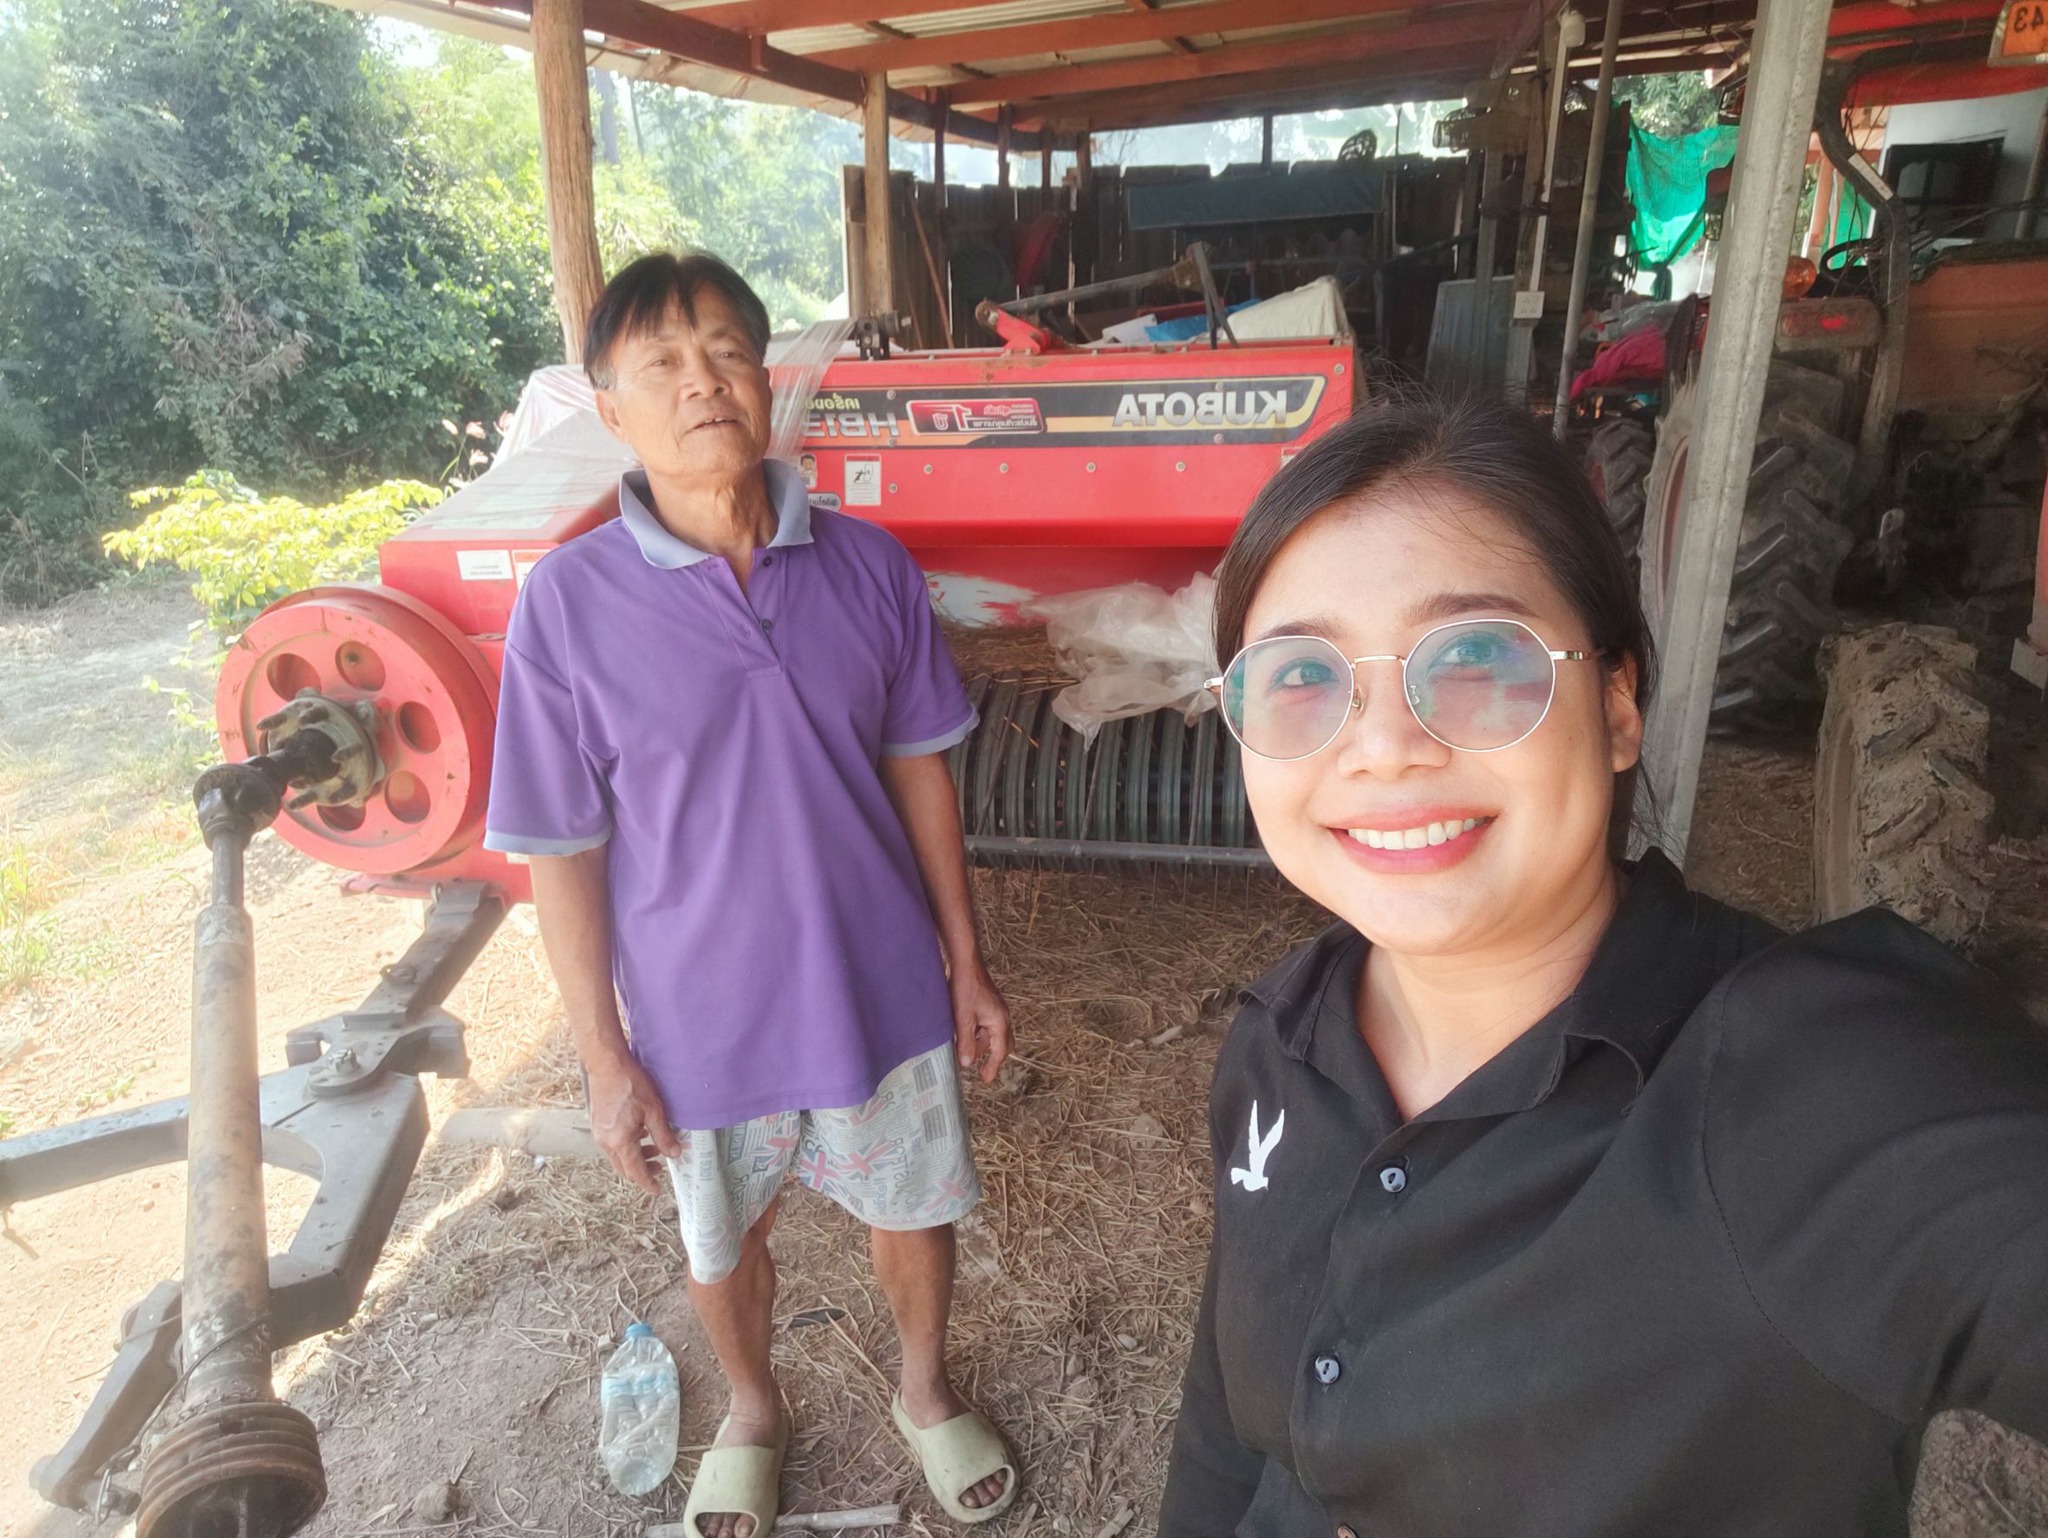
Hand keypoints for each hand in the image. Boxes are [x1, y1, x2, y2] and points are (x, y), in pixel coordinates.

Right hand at [585, 1052, 682, 1194]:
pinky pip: (612, 1144)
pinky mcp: (597, 1124)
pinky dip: (627, 1146)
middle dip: (642, 1171)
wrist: (606, 1064)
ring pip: (618, 1156)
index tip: (657, 1190)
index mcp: (619, 1141)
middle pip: (624, 1167)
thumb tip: (674, 1154)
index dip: (647, 1182)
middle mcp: (605, 1141)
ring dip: (635, 1157)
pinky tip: (639, 1133)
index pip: (635, 1171)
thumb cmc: (631, 1084)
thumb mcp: (653, 1110)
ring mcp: (598, 1133)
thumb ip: (663, 1135)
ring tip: (654, 1148)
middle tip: (660, 1168)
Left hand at [950, 961, 1011, 1083]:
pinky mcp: (987, 1003)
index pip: (1001, 1051)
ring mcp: (995, 1008)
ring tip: (968, 1054)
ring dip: (983, 1045)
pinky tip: (965, 1035)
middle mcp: (1002, 1016)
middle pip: (1003, 1043)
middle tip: (983, 1071)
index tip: (986, 1079)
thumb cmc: (966, 987)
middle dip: (993, 1057)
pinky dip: (980, 1034)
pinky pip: (987, 1024)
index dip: (993, 1066)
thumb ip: (966, 1042)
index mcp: (1000, 1021)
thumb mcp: (963, 1018)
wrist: (965, 962)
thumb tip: (967, 1063)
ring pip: (993, 1034)